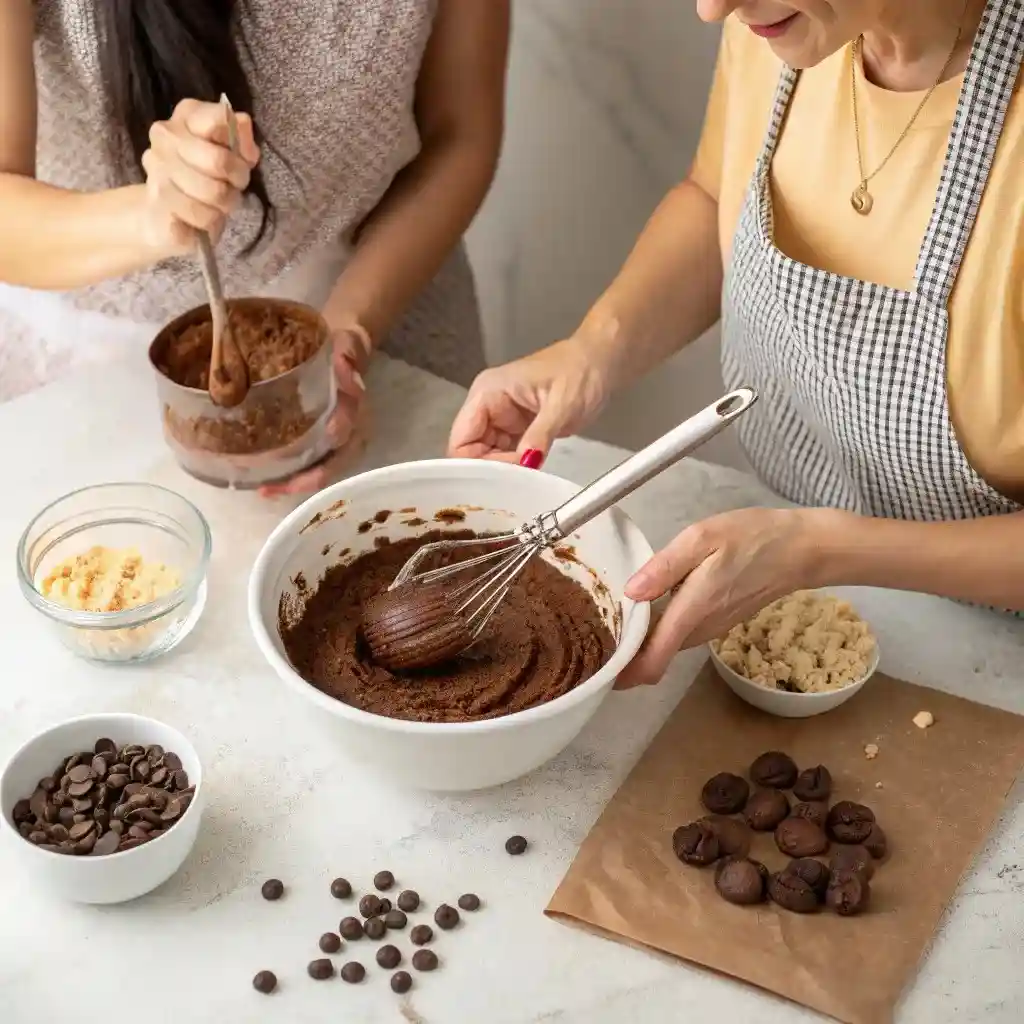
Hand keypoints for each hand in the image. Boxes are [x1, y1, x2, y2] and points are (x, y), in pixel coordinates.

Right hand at [141, 99, 259, 256]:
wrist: (165, 214)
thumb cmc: (207, 179)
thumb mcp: (234, 157)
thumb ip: (242, 139)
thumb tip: (242, 122)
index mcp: (188, 115)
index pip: (221, 119)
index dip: (240, 146)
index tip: (240, 159)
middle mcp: (166, 134)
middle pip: (219, 161)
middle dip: (237, 180)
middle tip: (233, 187)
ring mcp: (157, 166)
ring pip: (213, 192)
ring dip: (224, 204)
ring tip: (219, 204)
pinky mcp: (156, 200)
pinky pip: (200, 215)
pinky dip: (210, 222)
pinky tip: (203, 217)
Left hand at [259, 327, 370, 496]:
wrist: (341, 352)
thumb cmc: (344, 347)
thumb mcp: (348, 343)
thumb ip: (349, 353)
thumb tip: (345, 365)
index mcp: (358, 414)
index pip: (347, 436)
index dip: (330, 444)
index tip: (308, 451)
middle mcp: (350, 436)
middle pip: (331, 467)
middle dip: (303, 480)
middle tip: (272, 489)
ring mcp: (334, 445)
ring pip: (318, 472)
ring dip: (292, 484)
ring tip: (264, 490)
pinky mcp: (318, 444)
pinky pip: (306, 466)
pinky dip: (287, 475)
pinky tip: (263, 481)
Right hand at [447, 338, 611, 464]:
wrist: (601, 361)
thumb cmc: (581, 372)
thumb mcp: (562, 405)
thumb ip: (540, 435)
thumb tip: (524, 464)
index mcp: (487, 393)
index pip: (460, 439)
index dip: (475, 463)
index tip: (503, 477)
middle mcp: (488, 406)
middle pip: (470, 452)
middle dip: (490, 470)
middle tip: (519, 481)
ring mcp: (502, 418)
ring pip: (487, 457)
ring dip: (503, 471)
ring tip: (527, 480)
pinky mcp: (518, 429)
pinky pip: (506, 455)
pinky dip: (516, 467)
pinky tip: (530, 476)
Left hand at [616, 507, 833, 687]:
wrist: (800, 551)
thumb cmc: (752, 538)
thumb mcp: (703, 537)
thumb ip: (665, 567)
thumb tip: (630, 592)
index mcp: (692, 609)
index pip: (654, 659)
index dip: (624, 672)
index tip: (597, 668)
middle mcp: (700, 629)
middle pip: (654, 656)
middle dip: (624, 654)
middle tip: (592, 634)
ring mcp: (710, 630)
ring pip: (666, 646)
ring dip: (641, 641)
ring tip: (611, 618)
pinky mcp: (716, 624)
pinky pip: (679, 634)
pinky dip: (659, 630)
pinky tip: (645, 607)